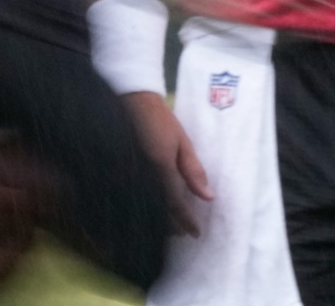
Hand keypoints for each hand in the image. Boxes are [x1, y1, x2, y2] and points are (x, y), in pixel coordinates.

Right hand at [122, 91, 211, 235]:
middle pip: (159, 207)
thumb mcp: (183, 143)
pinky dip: (151, 201)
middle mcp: (145, 173)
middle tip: (183, 233)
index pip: (176, 202)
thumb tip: (208, 197)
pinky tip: (156, 202)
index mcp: (161, 167)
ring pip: (149, 201)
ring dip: (161, 214)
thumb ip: (193, 171)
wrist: (132, 102)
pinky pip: (141, 190)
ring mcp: (133, 171)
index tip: (196, 233)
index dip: (186, 220)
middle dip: (172, 222)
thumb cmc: (162, 120)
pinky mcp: (127, 167)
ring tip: (171, 223)